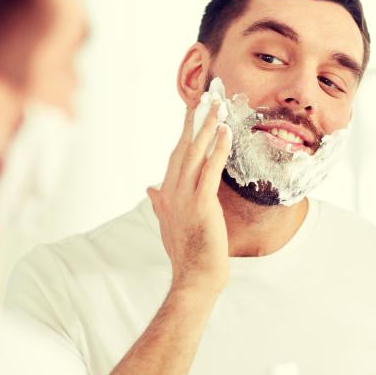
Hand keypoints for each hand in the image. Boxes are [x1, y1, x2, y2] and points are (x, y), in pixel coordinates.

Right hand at [147, 101, 231, 295]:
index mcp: (166, 194)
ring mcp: (185, 197)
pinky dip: (218, 149)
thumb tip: (150, 189)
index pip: (176, 156)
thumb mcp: (168, 224)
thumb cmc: (186, 253)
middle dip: (194, 121)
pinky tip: (225, 133)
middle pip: (184, 147)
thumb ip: (160, 203)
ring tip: (217, 107)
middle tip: (205, 98)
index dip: (184, 133)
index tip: (192, 113)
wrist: (194, 276)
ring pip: (196, 153)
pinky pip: (210, 169)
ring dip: (207, 127)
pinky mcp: (201, 203)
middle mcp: (172, 191)